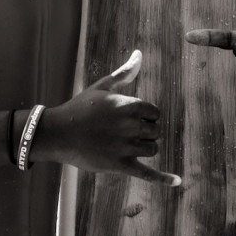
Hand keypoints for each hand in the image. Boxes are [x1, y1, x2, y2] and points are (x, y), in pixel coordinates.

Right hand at [32, 50, 179, 185]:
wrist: (58, 133)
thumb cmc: (80, 108)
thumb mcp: (103, 87)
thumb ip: (125, 73)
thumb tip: (139, 54)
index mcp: (130, 106)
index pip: (156, 113)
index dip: (146, 117)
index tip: (129, 118)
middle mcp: (130, 126)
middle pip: (155, 131)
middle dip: (144, 132)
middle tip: (122, 132)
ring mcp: (125, 147)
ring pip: (152, 149)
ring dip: (143, 148)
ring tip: (124, 145)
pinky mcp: (119, 165)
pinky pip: (147, 173)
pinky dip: (163, 178)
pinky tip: (178, 182)